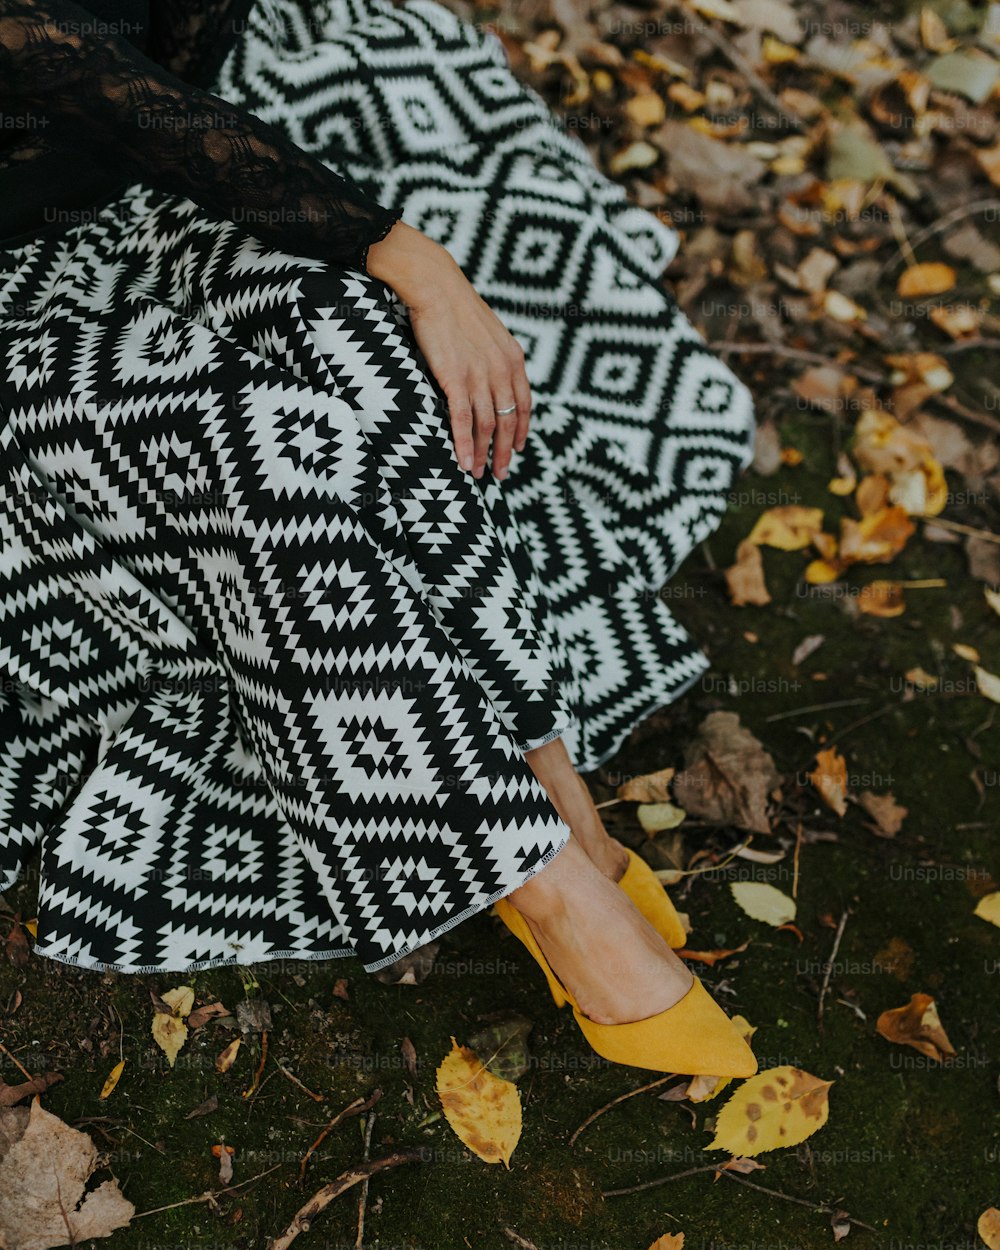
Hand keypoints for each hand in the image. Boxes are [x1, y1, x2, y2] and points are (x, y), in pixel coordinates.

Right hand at [365, 220, 530, 479]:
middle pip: (509, 422)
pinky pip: (463, 421)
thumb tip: (492, 376)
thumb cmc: (455, 306)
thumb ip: (495, 357)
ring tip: (479, 474)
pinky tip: (463, 463)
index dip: (522, 431)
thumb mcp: (489, 332)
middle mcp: (502, 370)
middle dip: (506, 452)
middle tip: (500, 474)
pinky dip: (464, 446)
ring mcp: (480, 375)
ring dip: (484, 455)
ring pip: (488, 426)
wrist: (435, 285)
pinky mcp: (455, 379)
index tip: (518, 449)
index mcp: (514, 359)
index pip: (524, 404)